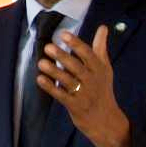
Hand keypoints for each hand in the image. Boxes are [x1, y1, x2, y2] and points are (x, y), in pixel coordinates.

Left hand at [36, 25, 130, 146]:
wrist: (105, 119)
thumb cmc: (102, 88)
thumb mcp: (105, 68)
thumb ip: (100, 47)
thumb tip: (103, 27)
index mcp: (99, 69)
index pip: (88, 54)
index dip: (76, 44)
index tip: (63, 34)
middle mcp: (93, 80)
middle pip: (77, 67)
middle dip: (62, 56)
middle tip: (48, 46)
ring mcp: (84, 94)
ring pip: (68, 81)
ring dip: (54, 72)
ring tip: (41, 62)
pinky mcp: (75, 106)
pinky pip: (61, 95)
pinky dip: (51, 88)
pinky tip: (40, 79)